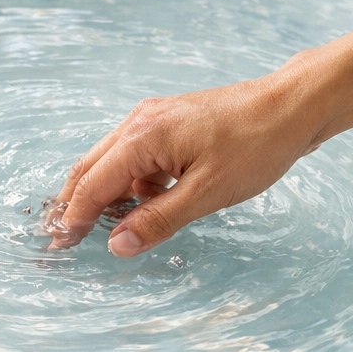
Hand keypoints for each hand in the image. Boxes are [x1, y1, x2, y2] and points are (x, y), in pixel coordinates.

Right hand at [47, 68, 320, 255]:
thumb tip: (117, 245)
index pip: (92, 185)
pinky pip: (136, 156)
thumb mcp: (206, 193)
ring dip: (107, 195)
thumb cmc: (256, 145)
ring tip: (111, 228)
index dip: (73, 218)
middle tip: (65, 239)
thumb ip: (158, 220)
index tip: (59, 246)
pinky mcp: (170, 122)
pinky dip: (134, 182)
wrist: (293, 106)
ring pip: (112, 162)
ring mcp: (153, 118)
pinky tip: (152, 202)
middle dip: (76, 204)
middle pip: (90, 168)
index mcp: (142, 137)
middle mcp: (139, 122)